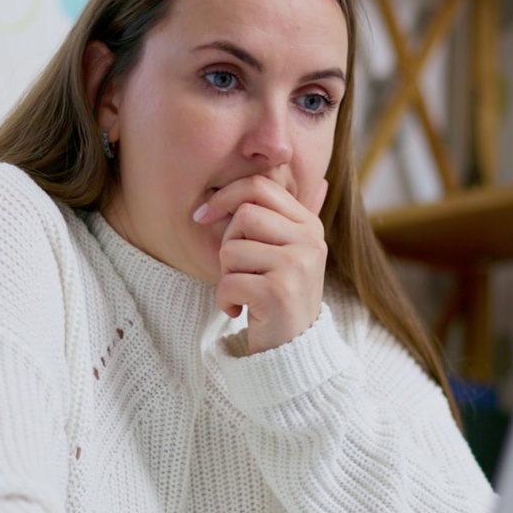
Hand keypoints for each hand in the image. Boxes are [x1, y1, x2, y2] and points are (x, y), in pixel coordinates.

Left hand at [194, 175, 328, 354]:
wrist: (294, 351)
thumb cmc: (280, 297)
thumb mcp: (288, 252)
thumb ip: (283, 214)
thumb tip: (293, 162)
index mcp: (309, 225)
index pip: (260, 187)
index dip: (224, 196)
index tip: (202, 216)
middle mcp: (310, 241)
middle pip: (244, 215)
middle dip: (227, 244)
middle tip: (237, 270)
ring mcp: (298, 266)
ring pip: (232, 249)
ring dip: (226, 275)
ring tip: (244, 292)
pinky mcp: (280, 293)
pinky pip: (229, 281)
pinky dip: (225, 299)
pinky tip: (240, 310)